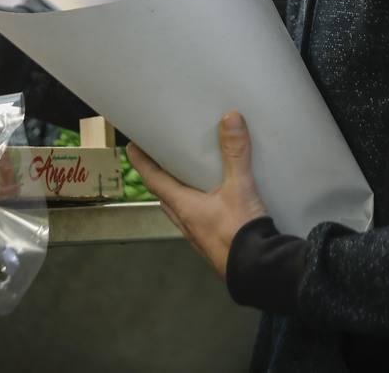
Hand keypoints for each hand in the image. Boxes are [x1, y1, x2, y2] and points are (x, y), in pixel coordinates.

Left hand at [127, 112, 267, 278]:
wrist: (257, 271)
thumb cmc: (239, 231)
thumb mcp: (240, 187)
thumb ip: (235, 153)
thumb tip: (230, 118)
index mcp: (184, 206)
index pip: (154, 180)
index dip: (142, 162)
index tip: (131, 147)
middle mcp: (186, 221)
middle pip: (165, 195)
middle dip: (160, 177)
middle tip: (161, 158)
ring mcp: (198, 236)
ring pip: (180, 210)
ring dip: (179, 193)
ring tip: (188, 177)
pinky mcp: (213, 244)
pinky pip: (198, 220)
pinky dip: (198, 206)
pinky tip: (214, 202)